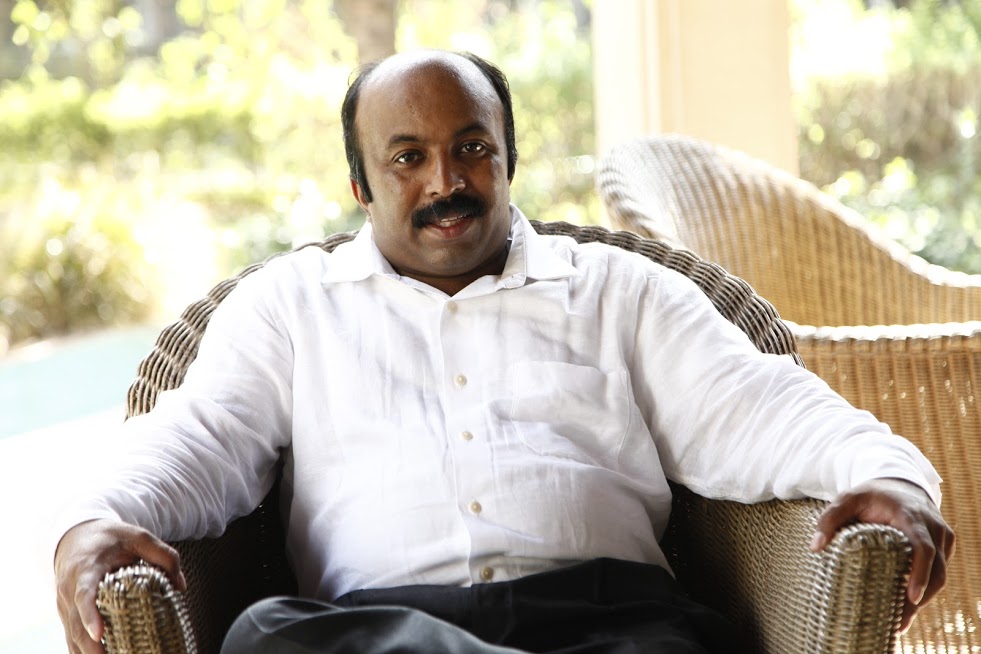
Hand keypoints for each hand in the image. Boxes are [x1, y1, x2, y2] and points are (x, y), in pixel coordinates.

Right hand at [54, 519, 185, 653]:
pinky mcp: (67, 615)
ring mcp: (65, 605)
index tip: (99, 633)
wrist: (76, 537)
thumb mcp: (139, 536)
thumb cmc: (110, 538)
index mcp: (86, 569)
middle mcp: (70, 590)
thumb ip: (164, 556)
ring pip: (72, 636)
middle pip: (76, 624)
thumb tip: (180, 587)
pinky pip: (71, 639)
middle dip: (91, 647)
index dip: (89, 614)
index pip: (84, 594)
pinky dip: (83, 653)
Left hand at [810, 478, 954, 631]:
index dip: (920, 573)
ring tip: (900, 622)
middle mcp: (933, 528)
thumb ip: (830, 519)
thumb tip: (815, 548)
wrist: (899, 485)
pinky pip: (939, 572)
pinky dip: (926, 590)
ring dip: (924, 599)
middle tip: (900, 623)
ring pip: (941, 574)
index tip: (911, 597)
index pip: (923, 548)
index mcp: (911, 516)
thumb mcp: (847, 499)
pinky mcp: (943, 547)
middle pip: (937, 569)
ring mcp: (942, 538)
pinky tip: (906, 606)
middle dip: (921, 598)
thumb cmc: (871, 494)